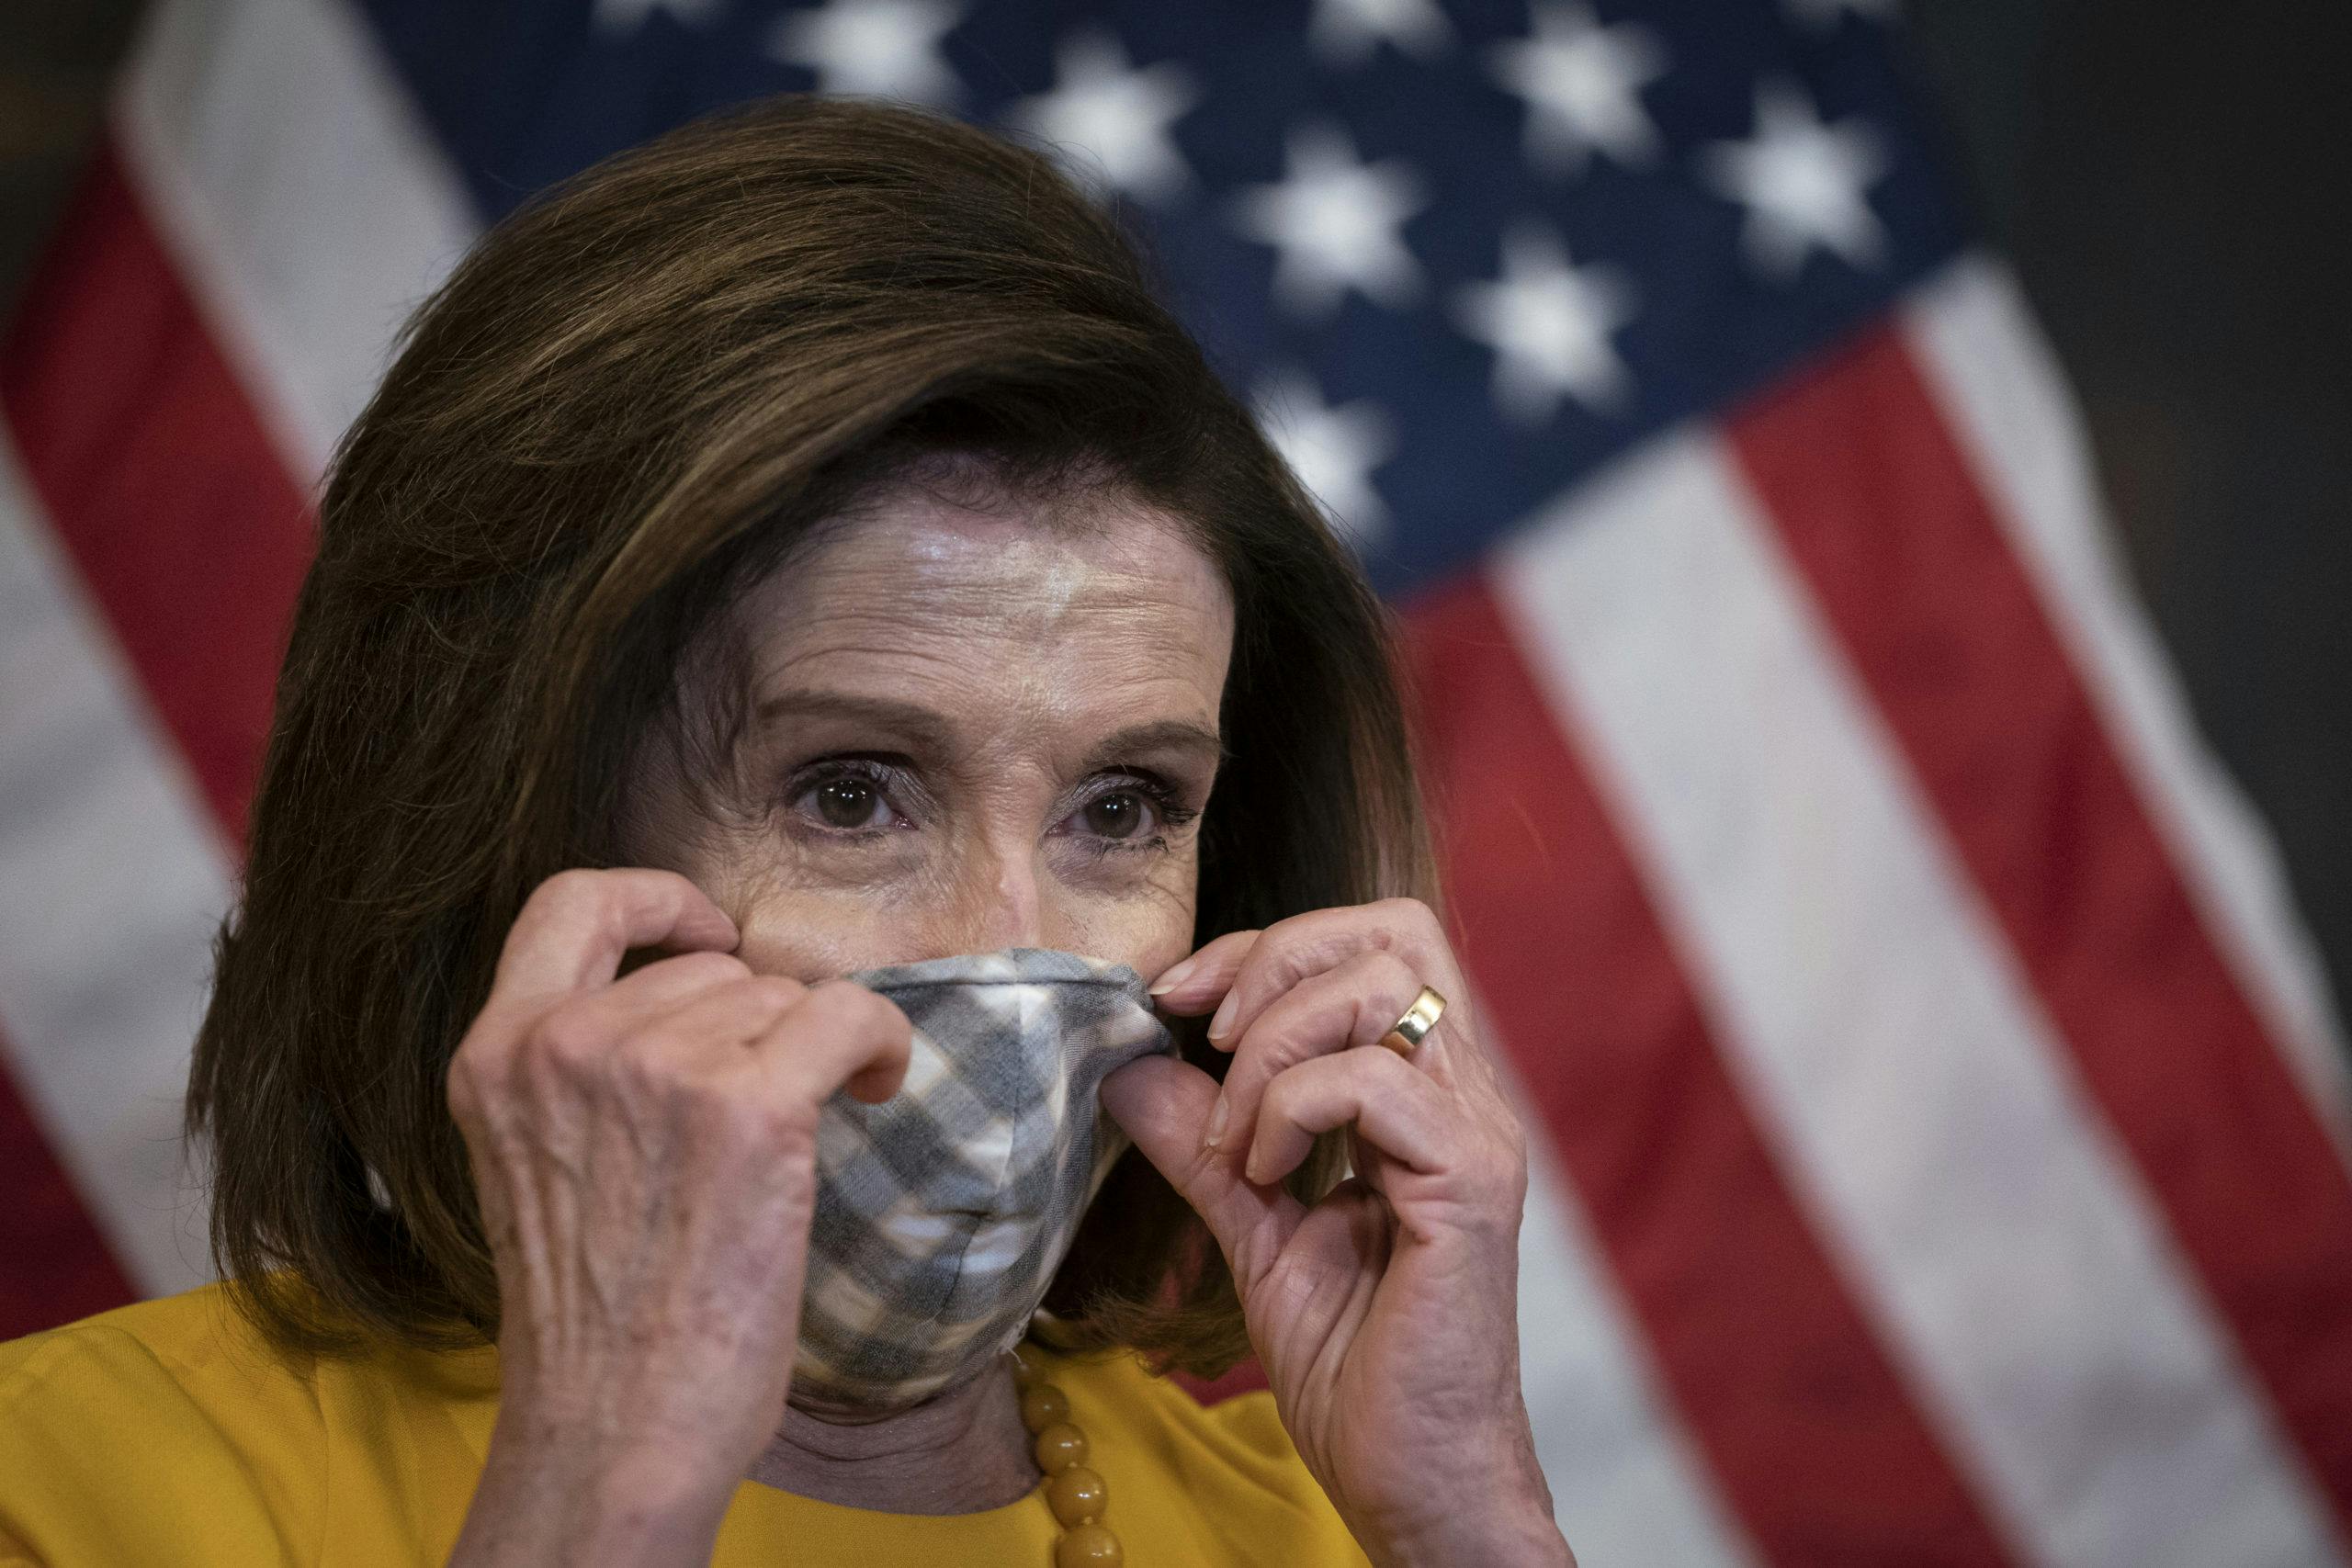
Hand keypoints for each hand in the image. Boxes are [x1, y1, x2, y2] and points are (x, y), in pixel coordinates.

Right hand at [444, 869, 910, 1565]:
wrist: (615, 1431)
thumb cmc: (597, 1327)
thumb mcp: (542, 1168)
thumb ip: (587, 1079)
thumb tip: (708, 1007)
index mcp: (497, 1057)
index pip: (568, 905)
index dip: (657, 900)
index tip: (711, 935)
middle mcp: (567, 1045)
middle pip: (711, 973)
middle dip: (758, 1029)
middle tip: (772, 1113)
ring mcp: (656, 1069)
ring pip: (781, 999)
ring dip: (814, 1052)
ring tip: (812, 1126)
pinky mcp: (749, 1109)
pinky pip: (849, 1018)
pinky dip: (883, 1043)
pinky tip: (880, 1086)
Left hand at [1102, 899, 1571, 1567]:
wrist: (1411, 1477)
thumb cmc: (1356, 1365)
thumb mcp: (1254, 1229)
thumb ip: (1203, 1145)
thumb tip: (1128, 1068)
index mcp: (1430, 1092)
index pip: (1375, 939)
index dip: (1268, 946)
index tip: (1176, 997)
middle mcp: (1468, 1095)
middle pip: (1392, 928)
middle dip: (1273, 960)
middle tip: (1206, 1035)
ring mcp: (1479, 1132)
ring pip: (1379, 987)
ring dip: (1274, 1045)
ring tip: (1235, 1137)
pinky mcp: (1473, 1181)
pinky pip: (1372, 1081)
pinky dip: (1291, 1107)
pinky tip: (1266, 1174)